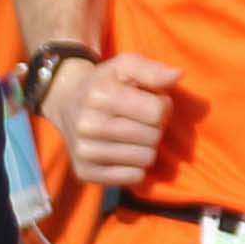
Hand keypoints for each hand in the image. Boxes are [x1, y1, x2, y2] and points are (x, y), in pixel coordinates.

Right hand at [58, 54, 179, 186]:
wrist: (67, 102)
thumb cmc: (105, 83)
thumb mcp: (126, 66)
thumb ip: (152, 70)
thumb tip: (177, 75)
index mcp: (100, 96)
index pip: (157, 112)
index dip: (161, 106)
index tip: (148, 102)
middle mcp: (88, 125)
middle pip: (153, 137)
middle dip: (154, 127)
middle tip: (139, 120)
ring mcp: (84, 151)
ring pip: (146, 159)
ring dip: (146, 147)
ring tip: (131, 135)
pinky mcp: (85, 172)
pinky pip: (134, 178)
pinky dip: (136, 167)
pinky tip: (123, 151)